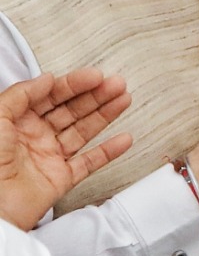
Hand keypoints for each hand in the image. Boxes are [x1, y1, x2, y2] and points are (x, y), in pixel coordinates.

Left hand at [0, 68, 133, 229]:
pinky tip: (123, 139)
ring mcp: (50, 157)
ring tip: (123, 100)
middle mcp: (35, 136)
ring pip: (83, 131)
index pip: (50, 95)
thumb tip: (47, 79)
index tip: (95, 76)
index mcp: (17, 119)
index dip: (74, 84)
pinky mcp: (61, 179)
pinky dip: (109, 151)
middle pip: (71, 110)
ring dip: (105, 115)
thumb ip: (21, 94)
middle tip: (116, 84)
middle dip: (95, 96)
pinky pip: (90, 162)